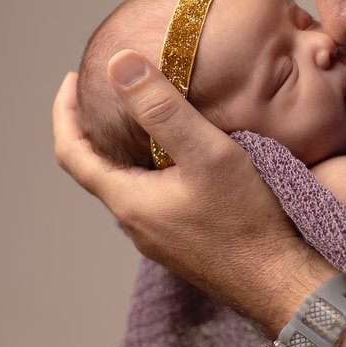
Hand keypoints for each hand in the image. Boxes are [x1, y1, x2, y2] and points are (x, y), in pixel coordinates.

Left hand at [52, 49, 333, 332]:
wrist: (281, 283)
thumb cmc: (246, 221)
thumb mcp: (207, 153)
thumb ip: (162, 108)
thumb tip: (118, 64)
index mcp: (128, 200)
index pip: (71, 152)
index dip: (64, 112)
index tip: (73, 79)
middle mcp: (135, 224)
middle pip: (100, 168)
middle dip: (99, 128)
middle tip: (115, 92)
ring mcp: (159, 239)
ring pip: (131, 185)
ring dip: (131, 151)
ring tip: (152, 119)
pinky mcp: (184, 246)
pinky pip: (157, 201)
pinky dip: (157, 171)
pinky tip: (187, 160)